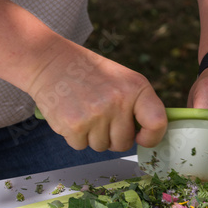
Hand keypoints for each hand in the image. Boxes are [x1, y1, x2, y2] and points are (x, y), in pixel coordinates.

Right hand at [27, 40, 166, 151]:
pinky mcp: (74, 125)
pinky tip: (73, 114)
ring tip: (85, 111)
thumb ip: (140, 105)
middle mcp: (117, 101)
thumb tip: (148, 137)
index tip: (142, 137)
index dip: (152, 137)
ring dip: (94, 136)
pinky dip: (76, 136)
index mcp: (136, 87)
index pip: (157, 123)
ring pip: (102, 147)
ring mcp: (95, 115)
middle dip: (114, 136)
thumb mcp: (123, 79)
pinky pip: (81, 146)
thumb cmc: (91, 73)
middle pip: (124, 143)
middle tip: (102, 115)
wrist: (50, 61)